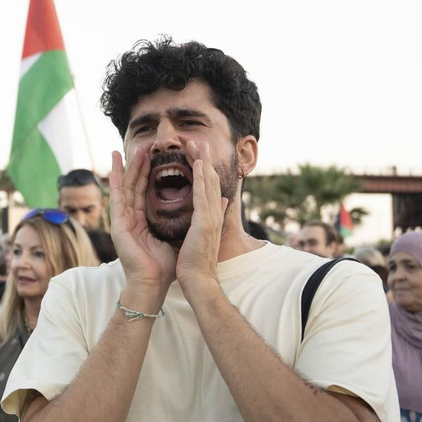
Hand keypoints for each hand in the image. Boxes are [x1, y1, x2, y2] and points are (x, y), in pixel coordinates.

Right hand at [108, 147, 176, 300]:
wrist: (154, 284)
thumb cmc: (166, 266)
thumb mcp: (180, 235)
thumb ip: (189, 217)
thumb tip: (209, 203)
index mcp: (144, 220)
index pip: (147, 191)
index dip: (150, 173)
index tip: (155, 155)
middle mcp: (132, 218)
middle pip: (136, 185)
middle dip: (139, 165)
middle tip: (144, 146)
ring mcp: (123, 221)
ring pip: (126, 188)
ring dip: (128, 168)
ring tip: (131, 149)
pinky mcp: (119, 225)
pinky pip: (117, 198)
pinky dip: (115, 181)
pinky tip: (115, 167)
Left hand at [173, 139, 226, 294]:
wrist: (199, 280)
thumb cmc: (198, 261)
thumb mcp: (206, 233)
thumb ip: (214, 215)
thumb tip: (224, 200)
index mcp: (212, 215)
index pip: (209, 186)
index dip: (205, 168)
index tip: (198, 152)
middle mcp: (214, 213)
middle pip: (211, 180)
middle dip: (205, 159)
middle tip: (198, 140)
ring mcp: (211, 217)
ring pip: (208, 183)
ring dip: (204, 162)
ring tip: (198, 143)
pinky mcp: (204, 223)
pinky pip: (203, 196)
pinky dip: (202, 179)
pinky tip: (200, 164)